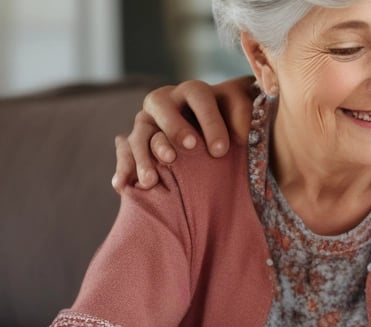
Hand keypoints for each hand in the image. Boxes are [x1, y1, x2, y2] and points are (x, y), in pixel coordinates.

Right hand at [112, 77, 255, 192]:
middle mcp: (165, 103)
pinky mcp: (134, 144)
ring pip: (139, 133)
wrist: (214, 145)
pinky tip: (122, 186)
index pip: (198, 95)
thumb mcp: (241, 116)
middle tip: (189, 148)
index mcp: (193, 93)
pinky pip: (124, 154)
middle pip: (159, 105)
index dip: (209, 120)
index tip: (220, 150)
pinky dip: (124, 169)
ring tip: (151, 181)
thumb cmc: (231, 126)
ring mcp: (146, 123)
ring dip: (144, 156)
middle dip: (174, 127)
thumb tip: (241, 132)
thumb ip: (244, 115)